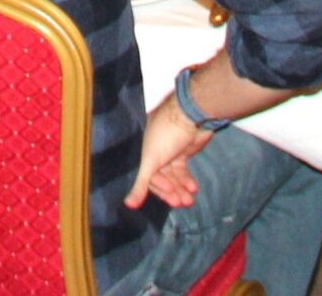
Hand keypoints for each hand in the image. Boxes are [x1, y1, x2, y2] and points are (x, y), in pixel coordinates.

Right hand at [124, 93, 210, 210]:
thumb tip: (129, 205)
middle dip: (171, 191)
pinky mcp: (182, 152)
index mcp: (142, 151)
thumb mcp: (150, 159)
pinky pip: (182, 171)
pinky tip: (193, 188)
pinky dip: (187, 181)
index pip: (147, 176)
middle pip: (161, 178)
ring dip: (180, 189)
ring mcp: (169, 152)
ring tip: (189, 200)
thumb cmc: (166, 133)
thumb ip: (141, 183)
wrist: (193, 115)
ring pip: (173, 176)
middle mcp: (154, 153)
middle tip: (180, 202)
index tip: (170, 194)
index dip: (158, 187)